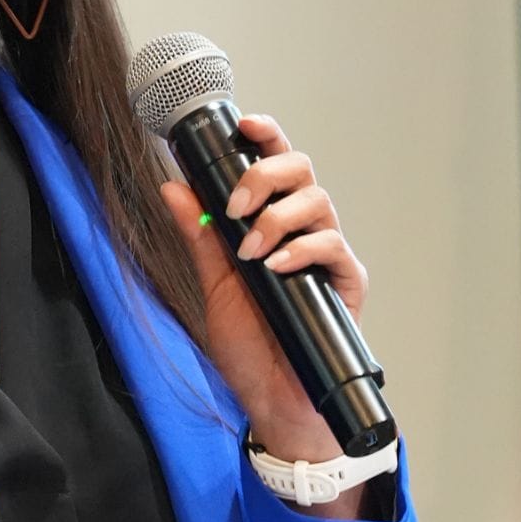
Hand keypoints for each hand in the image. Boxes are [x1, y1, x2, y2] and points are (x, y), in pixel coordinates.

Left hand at [158, 113, 368, 464]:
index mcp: (272, 221)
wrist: (272, 397)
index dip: (265, 137)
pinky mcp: (347, 283)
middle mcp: (304, 230)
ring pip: (319, 202)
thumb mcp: (213, 283)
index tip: (244, 124)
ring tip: (250, 250)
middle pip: (301, 170)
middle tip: (236, 204)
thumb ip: (198, 235)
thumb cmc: (249, 342)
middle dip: (265, 175)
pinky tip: (276, 265)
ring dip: (278, 217)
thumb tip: (173, 187)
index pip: (275, 165)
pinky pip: (334, 248)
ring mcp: (328, 255)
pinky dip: (302, 249)